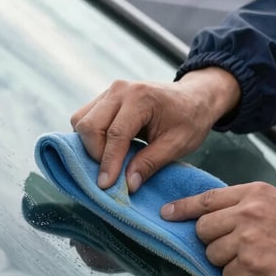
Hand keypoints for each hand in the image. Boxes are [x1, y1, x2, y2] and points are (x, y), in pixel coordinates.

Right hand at [71, 67, 240, 191]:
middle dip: (94, 154)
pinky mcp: (105, 98)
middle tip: (111, 173)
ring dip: (89, 145)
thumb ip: (150, 164)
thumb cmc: (189, 119)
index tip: (105, 186)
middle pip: (89, 125)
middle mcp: (120, 90)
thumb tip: (127, 185)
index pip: (115, 134)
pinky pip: (85, 118)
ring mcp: (110, 92)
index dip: (108, 162)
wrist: (194, 97)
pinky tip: (107, 149)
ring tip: (110, 160)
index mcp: (141, 98)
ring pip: (80, 121)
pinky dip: (90, 137)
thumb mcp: (176, 145)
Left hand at [161, 182, 275, 275]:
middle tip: (233, 247)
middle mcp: (246, 213)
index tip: (167, 213)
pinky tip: (260, 273)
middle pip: (203, 229)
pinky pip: (227, 275)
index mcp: (254, 193)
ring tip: (254, 260)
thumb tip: (218, 215)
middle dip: (211, 241)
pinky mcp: (251, 266)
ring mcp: (247, 239)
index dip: (182, 207)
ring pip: (212, 254)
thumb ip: (248, 205)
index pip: (206, 198)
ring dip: (226, 262)